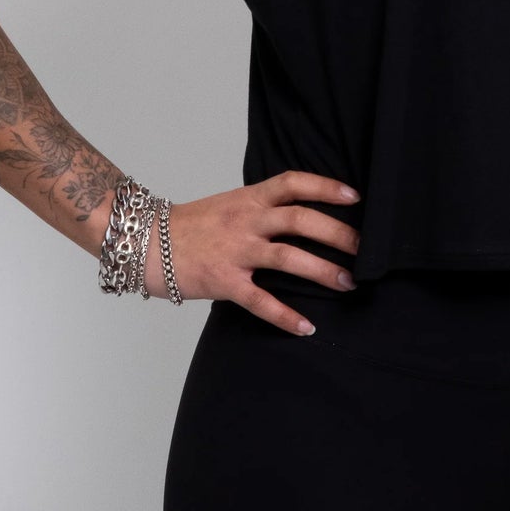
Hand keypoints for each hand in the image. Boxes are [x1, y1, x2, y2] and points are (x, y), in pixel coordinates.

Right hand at [141, 171, 361, 334]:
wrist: (144, 242)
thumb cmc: (190, 226)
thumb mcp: (229, 204)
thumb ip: (262, 207)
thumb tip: (302, 214)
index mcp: (249, 198)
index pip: (293, 183)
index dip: (326, 187)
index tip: (355, 197)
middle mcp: (245, 221)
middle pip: (299, 220)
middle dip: (337, 233)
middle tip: (365, 249)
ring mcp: (234, 251)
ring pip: (287, 257)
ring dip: (322, 271)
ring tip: (348, 283)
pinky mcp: (223, 282)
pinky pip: (260, 301)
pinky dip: (286, 316)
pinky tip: (307, 327)